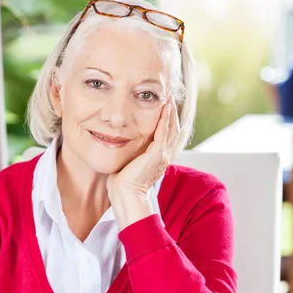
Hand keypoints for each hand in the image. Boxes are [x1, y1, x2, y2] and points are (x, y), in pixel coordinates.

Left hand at [107, 99, 179, 228]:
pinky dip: (166, 119)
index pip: (167, 134)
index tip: (162, 105)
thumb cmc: (121, 182)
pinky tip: (165, 107)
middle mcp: (164, 155)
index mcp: (158, 158)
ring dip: (170, 112)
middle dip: (171, 112)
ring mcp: (162, 155)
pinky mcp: (157, 155)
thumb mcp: (127, 161)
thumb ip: (129, 151)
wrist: (124, 195)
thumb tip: (118, 140)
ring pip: (172, 129)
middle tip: (167, 96)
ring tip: (168, 98)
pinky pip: (164, 133)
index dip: (167, 119)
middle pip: (173, 129)